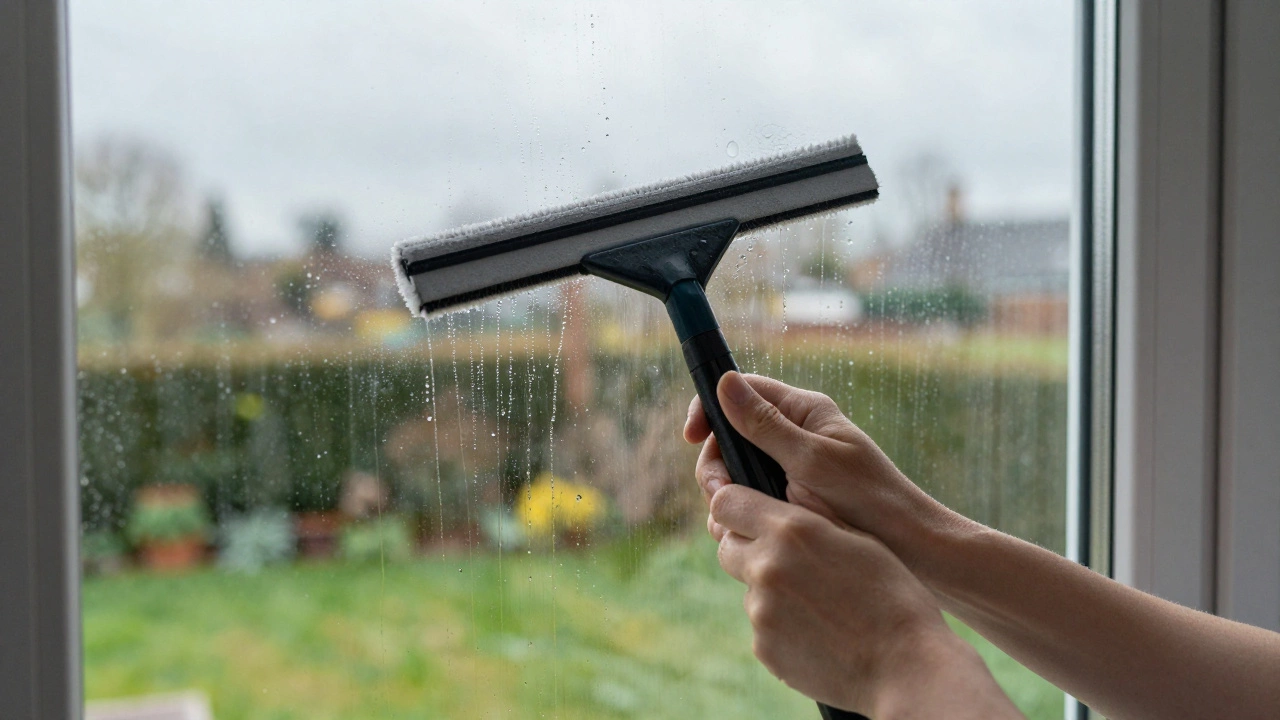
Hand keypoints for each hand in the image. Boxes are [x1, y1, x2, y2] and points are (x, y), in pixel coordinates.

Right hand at [684, 371, 974, 573]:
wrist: (910, 550)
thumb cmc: (869, 500)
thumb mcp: (811, 461)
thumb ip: (766, 425)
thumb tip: (724, 383)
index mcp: (803, 412)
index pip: (742, 392)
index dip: (710, 409)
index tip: (691, 437)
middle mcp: (794, 435)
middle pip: (731, 436)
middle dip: (716, 463)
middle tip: (717, 493)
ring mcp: (790, 470)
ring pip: (737, 472)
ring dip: (725, 494)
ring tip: (729, 522)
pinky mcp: (790, 502)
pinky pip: (751, 500)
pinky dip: (740, 514)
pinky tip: (743, 536)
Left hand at [709, 482, 976, 714]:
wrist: (906, 666)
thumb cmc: (894, 596)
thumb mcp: (860, 538)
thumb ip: (812, 515)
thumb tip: (779, 497)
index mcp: (791, 530)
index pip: (725, 502)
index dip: (734, 506)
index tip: (747, 514)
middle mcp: (766, 566)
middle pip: (726, 546)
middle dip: (748, 547)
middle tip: (788, 560)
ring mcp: (761, 611)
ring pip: (749, 589)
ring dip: (771, 590)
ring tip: (820, 604)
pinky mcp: (763, 647)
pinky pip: (762, 626)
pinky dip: (782, 625)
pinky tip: (819, 630)